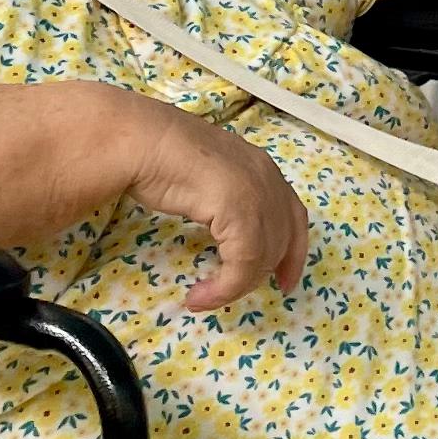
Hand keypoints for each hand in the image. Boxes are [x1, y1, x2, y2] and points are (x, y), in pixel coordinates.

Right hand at [120, 100, 311, 309]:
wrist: (143, 141)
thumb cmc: (161, 155)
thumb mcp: (207, 178)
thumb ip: (226, 199)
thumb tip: (226, 228)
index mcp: (263, 168)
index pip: (294, 217)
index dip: (294, 254)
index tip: (284, 282)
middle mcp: (268, 179)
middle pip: (282, 242)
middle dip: (260, 274)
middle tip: (230, 292)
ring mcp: (257, 193)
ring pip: (263, 258)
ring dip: (235, 287)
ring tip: (204, 297)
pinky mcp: (240, 210)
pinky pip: (242, 264)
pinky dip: (224, 288)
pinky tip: (198, 296)